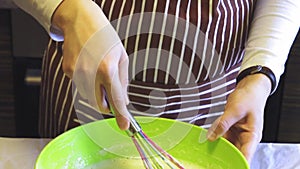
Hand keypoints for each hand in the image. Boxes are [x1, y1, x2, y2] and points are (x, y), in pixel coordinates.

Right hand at [52, 0, 129, 129]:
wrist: (79, 20)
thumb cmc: (102, 35)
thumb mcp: (121, 56)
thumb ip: (123, 82)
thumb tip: (123, 100)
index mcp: (108, 68)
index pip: (116, 100)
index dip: (121, 116)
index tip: (125, 126)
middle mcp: (91, 74)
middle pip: (100, 104)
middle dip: (108, 103)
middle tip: (111, 90)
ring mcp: (77, 74)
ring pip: (90, 96)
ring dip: (97, 91)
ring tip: (98, 69)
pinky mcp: (68, 72)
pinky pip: (80, 86)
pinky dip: (87, 81)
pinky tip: (88, 65)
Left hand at [207, 73, 271, 162]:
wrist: (250, 89)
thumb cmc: (249, 98)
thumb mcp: (235, 110)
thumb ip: (223, 123)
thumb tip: (212, 137)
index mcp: (252, 135)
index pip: (246, 155)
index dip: (238, 163)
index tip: (229, 167)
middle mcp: (246, 137)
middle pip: (235, 152)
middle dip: (225, 156)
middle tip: (213, 158)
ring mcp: (238, 134)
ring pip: (227, 145)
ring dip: (218, 146)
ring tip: (208, 148)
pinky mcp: (232, 130)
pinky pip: (222, 137)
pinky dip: (216, 137)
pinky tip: (208, 137)